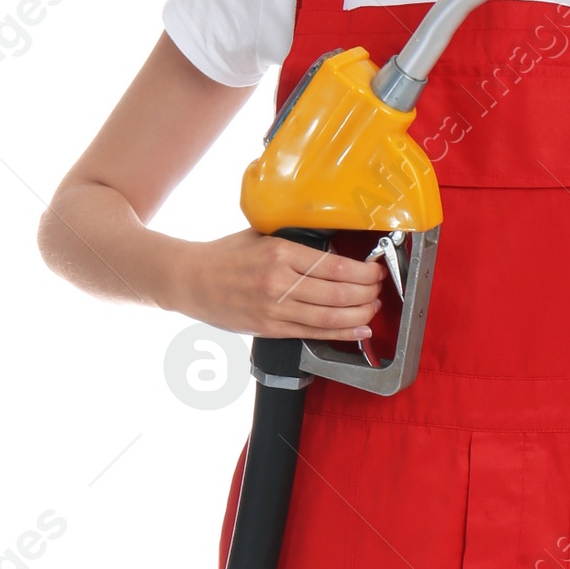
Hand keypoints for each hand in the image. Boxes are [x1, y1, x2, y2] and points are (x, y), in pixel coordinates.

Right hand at [170, 228, 383, 339]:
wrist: (191, 280)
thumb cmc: (226, 255)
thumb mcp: (262, 235)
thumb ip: (296, 242)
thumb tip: (334, 248)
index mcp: (279, 253)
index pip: (333, 266)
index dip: (362, 271)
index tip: (375, 269)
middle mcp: (278, 282)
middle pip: (337, 293)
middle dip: (367, 292)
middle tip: (379, 288)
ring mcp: (274, 309)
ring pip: (329, 317)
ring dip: (359, 314)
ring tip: (373, 308)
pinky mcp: (271, 328)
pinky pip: (313, 333)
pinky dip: (341, 332)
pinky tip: (359, 329)